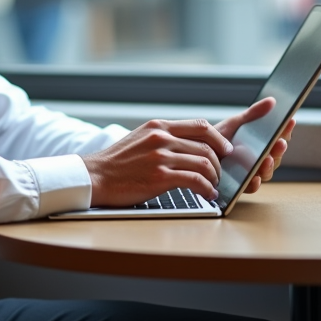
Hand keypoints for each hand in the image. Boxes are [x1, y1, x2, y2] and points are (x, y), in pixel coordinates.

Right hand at [81, 119, 232, 206]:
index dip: (219, 139)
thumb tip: (189, 146)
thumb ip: (163, 138)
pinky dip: (207, 189)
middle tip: (220, 174)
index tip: (225, 150)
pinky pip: (195, 181)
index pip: (200, 126)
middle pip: (206, 146)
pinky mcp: (159, 177)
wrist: (94, 176)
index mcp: (158, 126)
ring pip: (204, 163)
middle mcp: (161, 138)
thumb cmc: (117, 162)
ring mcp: (160, 157)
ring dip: (215, 178)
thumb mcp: (141, 139)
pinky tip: (207, 194)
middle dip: (219, 163)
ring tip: (213, 186)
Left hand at [214, 98, 293, 193]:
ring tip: (267, 159)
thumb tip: (272, 100)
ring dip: (269, 166)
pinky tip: (255, 178)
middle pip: (276, 156)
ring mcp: (251, 172)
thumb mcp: (236, 123)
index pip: (279, 137)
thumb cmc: (219, 137)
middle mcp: (260, 159)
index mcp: (262, 144)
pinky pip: (251, 187)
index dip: (286, 130)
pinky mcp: (240, 184)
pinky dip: (255, 183)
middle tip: (280, 142)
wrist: (197, 151)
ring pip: (266, 172)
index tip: (289, 121)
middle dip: (279, 149)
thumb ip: (254, 114)